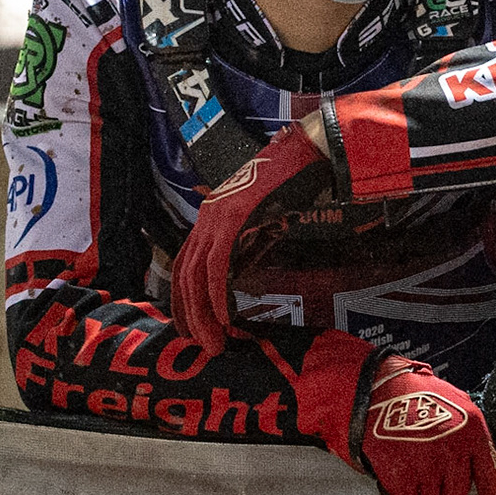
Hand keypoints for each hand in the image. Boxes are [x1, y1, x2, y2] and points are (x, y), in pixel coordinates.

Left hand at [171, 124, 329, 350]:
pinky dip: (218, 294)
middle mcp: (208, 216)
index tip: (193, 326)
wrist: (311, 150)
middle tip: (203, 344)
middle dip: (189, 314)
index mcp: (213, 215)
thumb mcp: (267, 217)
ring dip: (202, 313)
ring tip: (214, 341)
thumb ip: (251, 242)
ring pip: (196, 274)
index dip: (185, 299)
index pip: (186, 264)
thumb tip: (243, 275)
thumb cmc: (295, 181)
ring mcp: (218, 216)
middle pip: (185, 273)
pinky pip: (218, 264)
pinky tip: (224, 316)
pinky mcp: (234, 218)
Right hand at [294, 331, 495, 494]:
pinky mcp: (404, 475)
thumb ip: (475, 435)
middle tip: (424, 455)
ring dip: (418, 483)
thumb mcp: (458, 405)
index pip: (492, 478)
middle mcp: (456, 448)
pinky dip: (396, 490)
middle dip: (441, 480)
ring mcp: (430, 463)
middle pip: (456, 491)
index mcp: (474, 430)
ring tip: (406, 452)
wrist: (374, 391)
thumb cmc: (415, 396)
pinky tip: (392, 465)